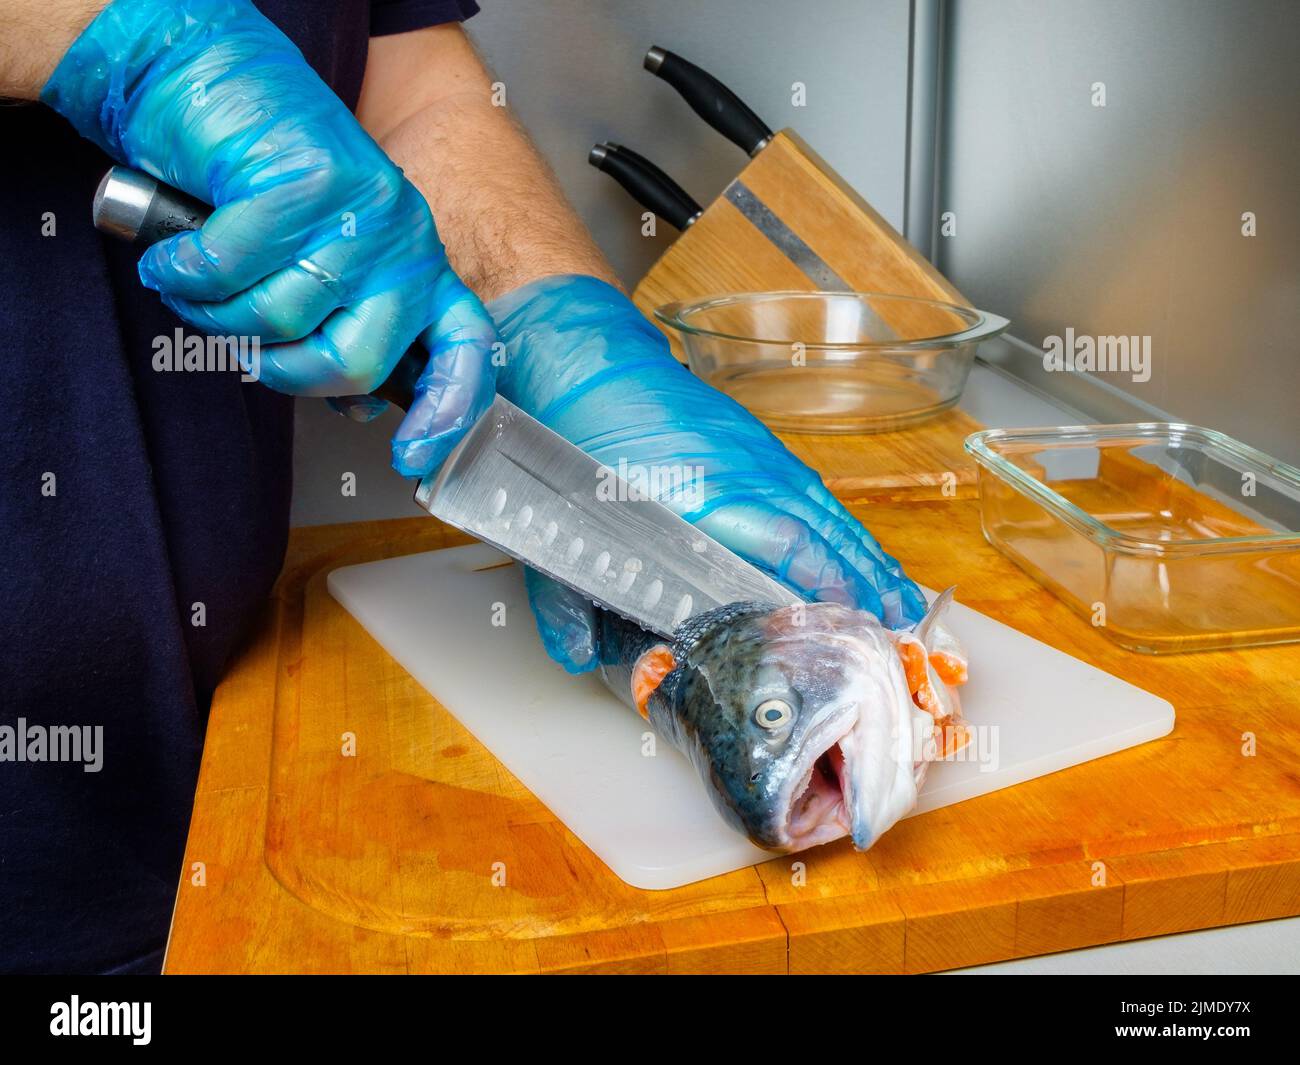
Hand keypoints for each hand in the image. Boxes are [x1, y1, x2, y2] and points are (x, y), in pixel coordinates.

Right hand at [42, 0, 495, 476]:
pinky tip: (180, 255)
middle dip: (285, 370)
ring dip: (221, 314)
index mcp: (419, 268)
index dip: (445, 415)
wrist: (210, 80)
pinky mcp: (305, 180)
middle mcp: (404, 241)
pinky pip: (230, 270)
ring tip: (207, 278)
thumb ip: (346, 331)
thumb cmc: (262, 184)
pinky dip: (188, 274)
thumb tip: (359, 408)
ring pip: (282, 318)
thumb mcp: (322, 267)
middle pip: (355, 361)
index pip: (466, 353)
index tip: (413, 460)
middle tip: (250, 344)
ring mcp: (359, 209)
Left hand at [489, 275, 928, 672]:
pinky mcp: (746, 439)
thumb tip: (577, 656)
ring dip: (860, 552)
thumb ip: (564, 595)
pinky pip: (805, 486)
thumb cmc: (567, 426)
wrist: (576, 347)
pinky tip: (847, 543)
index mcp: (697, 493)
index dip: (828, 586)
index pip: (784, 545)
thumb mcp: (556, 519)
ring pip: (819, 507)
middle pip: (819, 529)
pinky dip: (835, 521)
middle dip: (865, 579)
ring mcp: (748, 449)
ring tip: (895, 592)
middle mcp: (738, 469)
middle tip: (902, 621)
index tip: (858, 622)